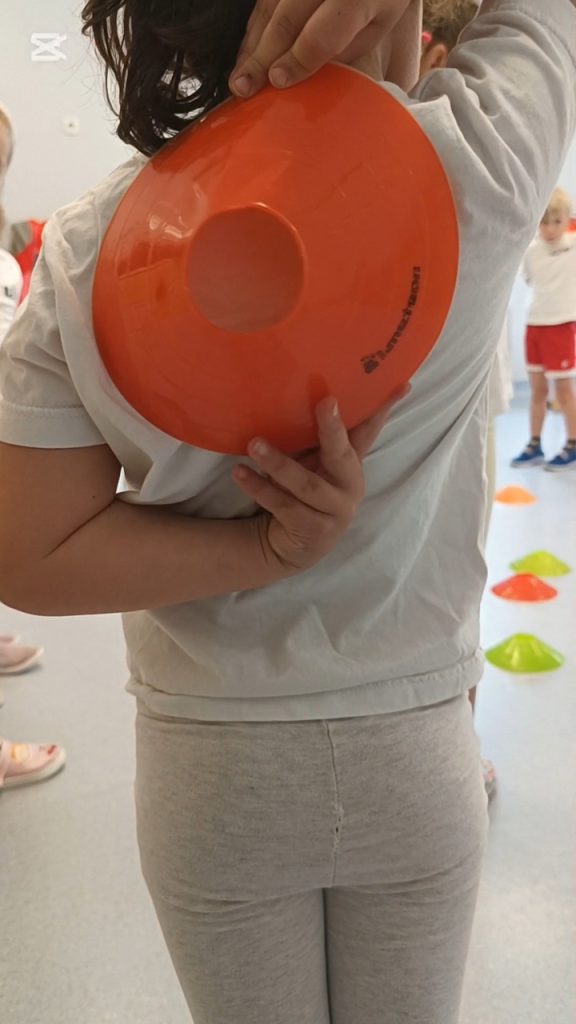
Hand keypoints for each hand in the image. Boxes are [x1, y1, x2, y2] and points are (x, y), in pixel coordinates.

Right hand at [230, 0, 412, 96]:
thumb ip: (348, 50)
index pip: (321, 34)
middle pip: (286, 20)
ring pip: (269, 8)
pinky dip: (252, 29)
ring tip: (239, 78)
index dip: (297, 59)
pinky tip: (247, 54)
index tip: (277, 82)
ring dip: (250, 45)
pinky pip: (263, 1)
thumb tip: (312, 81)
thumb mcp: (377, 27)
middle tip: (243, 88)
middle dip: (262, 57)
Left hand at [233, 389, 406, 573]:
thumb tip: (295, 390)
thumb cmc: (300, 493)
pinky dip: (260, 488)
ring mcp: (336, 511)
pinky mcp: (315, 531)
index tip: (400, 384)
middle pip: (343, 454)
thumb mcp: (310, 463)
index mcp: (351, 463)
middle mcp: (350, 486)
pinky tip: (240, 473)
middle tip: (325, 402)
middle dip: (333, 428)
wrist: (292, 546)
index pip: (369, 431)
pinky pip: (284, 506)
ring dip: (279, 464)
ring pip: (307, 485)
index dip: (383, 408)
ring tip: (254, 445)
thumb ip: (313, 439)